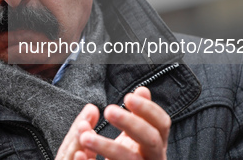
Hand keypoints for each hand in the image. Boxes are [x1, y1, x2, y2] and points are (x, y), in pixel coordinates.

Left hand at [56, 87, 170, 159]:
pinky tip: (80, 155)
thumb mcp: (133, 133)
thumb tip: (142, 90)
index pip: (162, 124)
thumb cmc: (126, 154)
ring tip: (84, 136)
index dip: (149, 110)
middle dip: (131, 124)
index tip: (128, 97)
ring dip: (106, 146)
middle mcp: (153, 158)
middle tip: (109, 110)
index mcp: (155, 143)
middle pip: (151, 140)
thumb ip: (138, 113)